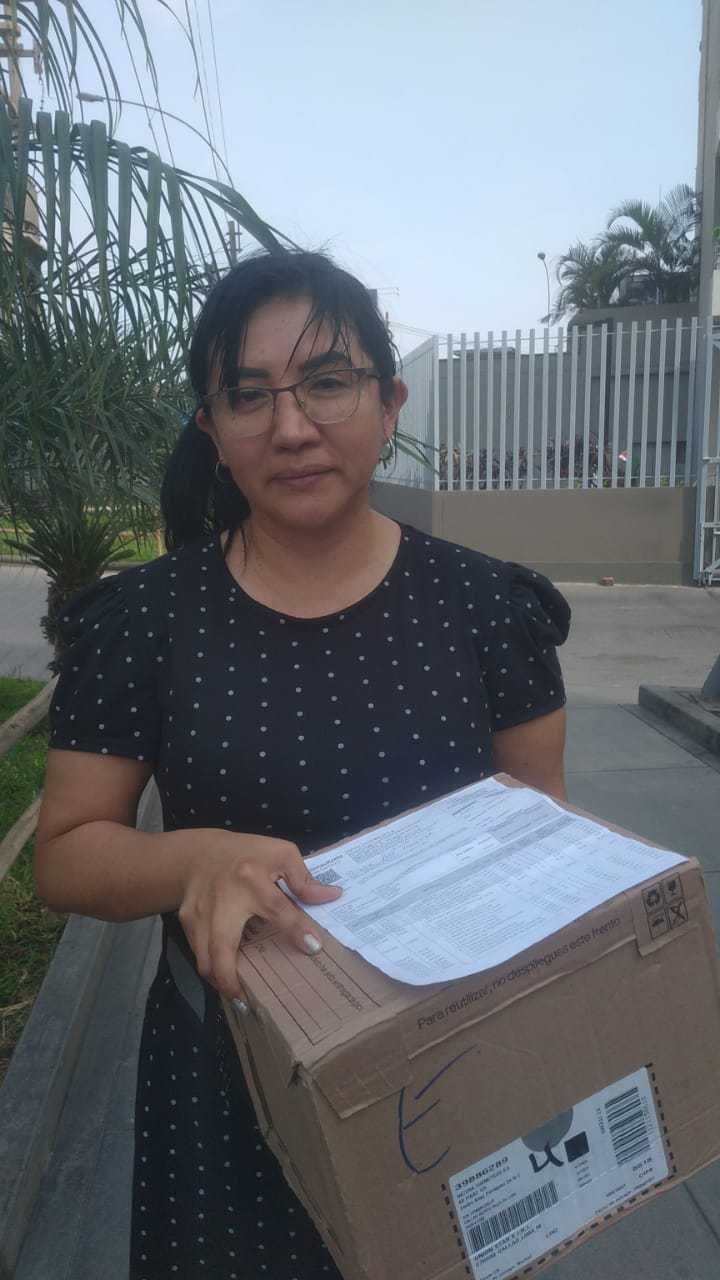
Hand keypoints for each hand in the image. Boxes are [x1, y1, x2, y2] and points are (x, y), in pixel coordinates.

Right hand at [177, 830, 341, 1000]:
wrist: (199, 853)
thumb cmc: (247, 854)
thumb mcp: (280, 853)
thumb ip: (303, 878)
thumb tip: (333, 896)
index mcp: (251, 878)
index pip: (277, 908)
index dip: (296, 929)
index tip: (313, 947)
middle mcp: (223, 898)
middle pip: (222, 944)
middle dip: (230, 978)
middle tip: (246, 1001)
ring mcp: (201, 912)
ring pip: (204, 956)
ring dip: (219, 979)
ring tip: (237, 993)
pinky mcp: (187, 922)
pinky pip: (198, 952)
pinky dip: (211, 967)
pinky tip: (226, 972)